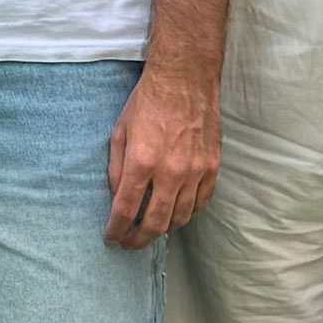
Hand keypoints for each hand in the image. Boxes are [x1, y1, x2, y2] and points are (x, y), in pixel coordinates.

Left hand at [105, 66, 221, 245]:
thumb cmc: (148, 102)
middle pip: (154, 222)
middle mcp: (170, 171)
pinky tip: (176, 212)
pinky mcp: (212, 167)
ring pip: (181, 218)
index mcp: (142, 161)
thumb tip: (116, 197)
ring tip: (151, 228)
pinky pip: (201, 203)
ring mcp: (195, 171)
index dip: (116, 229)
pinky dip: (188, 213)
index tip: (110, 237)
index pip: (125, 209)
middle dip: (138, 239)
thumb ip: (116, 168)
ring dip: (163, 228)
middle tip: (128, 242)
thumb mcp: (119, 131)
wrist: (184, 80)